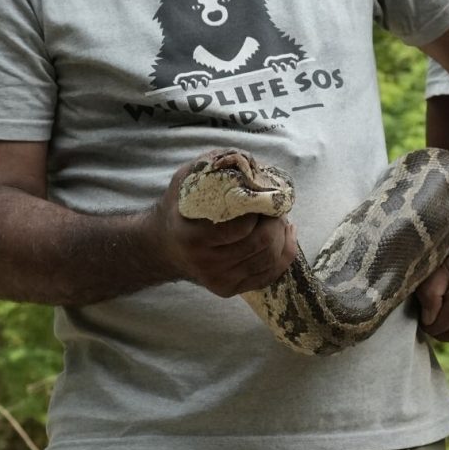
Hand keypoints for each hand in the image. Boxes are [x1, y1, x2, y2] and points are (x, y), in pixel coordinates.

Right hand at [151, 154, 297, 297]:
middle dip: (276, 221)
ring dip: (282, 234)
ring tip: (277, 218)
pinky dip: (285, 251)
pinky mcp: (230, 290)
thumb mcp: (188, 179)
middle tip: (276, 206)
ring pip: (270, 259)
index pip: (242, 227)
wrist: (163, 246)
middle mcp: (206, 264)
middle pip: (262, 243)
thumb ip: (216, 165)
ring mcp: (219, 280)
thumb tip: (251, 160)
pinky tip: (284, 234)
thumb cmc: (180, 208)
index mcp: (193, 237)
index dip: (260, 209)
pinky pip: (270, 273)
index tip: (263, 195)